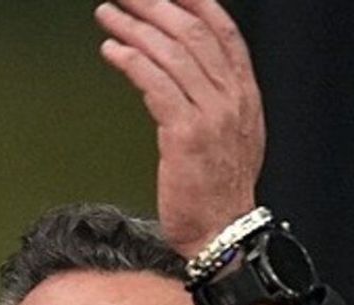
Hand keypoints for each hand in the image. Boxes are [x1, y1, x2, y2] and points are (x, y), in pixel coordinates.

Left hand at [96, 0, 265, 257]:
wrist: (221, 233)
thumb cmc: (216, 190)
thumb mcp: (230, 134)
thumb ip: (215, 97)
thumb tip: (185, 67)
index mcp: (245, 94)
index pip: (224, 31)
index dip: (195, 3)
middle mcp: (232, 98)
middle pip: (191, 34)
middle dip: (154, 7)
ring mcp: (211, 115)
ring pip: (171, 54)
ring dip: (134, 29)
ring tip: (108, 16)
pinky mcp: (185, 135)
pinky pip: (156, 84)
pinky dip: (131, 62)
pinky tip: (113, 52)